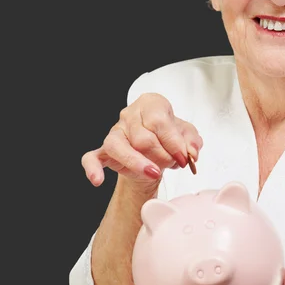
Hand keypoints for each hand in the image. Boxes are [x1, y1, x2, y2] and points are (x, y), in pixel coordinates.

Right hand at [81, 93, 202, 189]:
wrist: (154, 152)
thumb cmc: (168, 138)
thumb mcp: (187, 135)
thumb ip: (192, 141)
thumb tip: (190, 152)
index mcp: (150, 104)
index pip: (158, 121)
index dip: (173, 142)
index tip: (184, 157)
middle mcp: (129, 116)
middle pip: (142, 137)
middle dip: (161, 155)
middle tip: (172, 163)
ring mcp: (115, 133)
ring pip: (117, 146)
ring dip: (137, 163)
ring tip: (153, 173)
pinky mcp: (104, 151)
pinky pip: (92, 158)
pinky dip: (93, 169)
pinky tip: (98, 180)